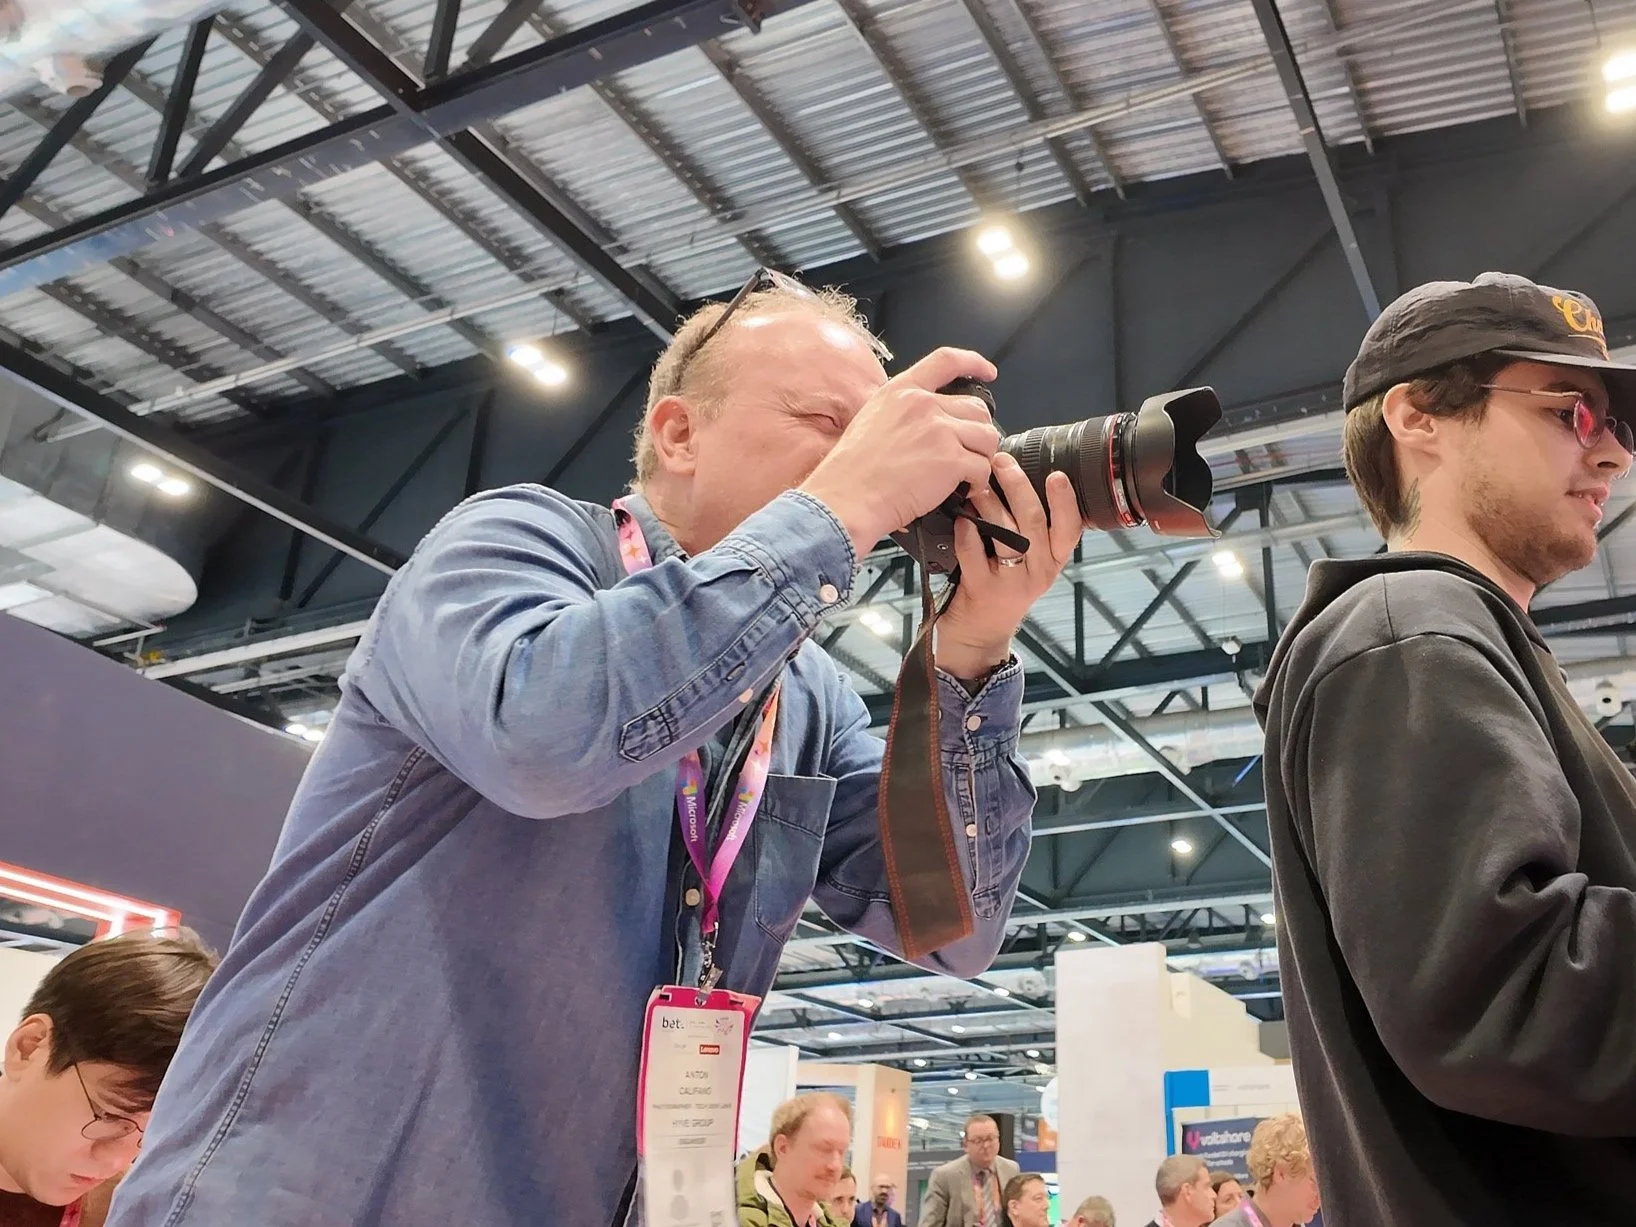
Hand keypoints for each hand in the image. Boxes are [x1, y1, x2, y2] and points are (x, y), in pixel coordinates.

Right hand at [800, 348, 1000, 555]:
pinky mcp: (950, 460)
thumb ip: (901, 413)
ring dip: (982, 457)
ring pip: (986, 436)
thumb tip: (924, 422)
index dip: (973, 362)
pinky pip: (982, 467)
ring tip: (966, 474)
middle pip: (976, 408)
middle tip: (967, 452)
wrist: (846, 500)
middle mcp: (922, 405)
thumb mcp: (869, 421)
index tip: (988, 371)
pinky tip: (964, 489)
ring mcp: (939, 430)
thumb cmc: (849, 473)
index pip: (946, 361)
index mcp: (901, 392)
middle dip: (977, 433)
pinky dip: (978, 482)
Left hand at [933, 452, 1081, 679]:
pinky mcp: (983, 589)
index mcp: (1052, 559)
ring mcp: (1011, 582)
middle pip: (1034, 522)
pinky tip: (960, 519)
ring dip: (989, 504)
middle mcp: (1038, 571)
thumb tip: (1014, 477)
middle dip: (1018, 487)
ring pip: (1005, 534)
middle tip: (1001, 462)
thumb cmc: (1002, 587)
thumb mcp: (1028, 562)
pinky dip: (966, 533)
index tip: (1057, 476)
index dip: (1066, 502)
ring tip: (976, 484)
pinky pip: (974, 553)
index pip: (1070, 529)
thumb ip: (1028, 528)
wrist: (980, 634)